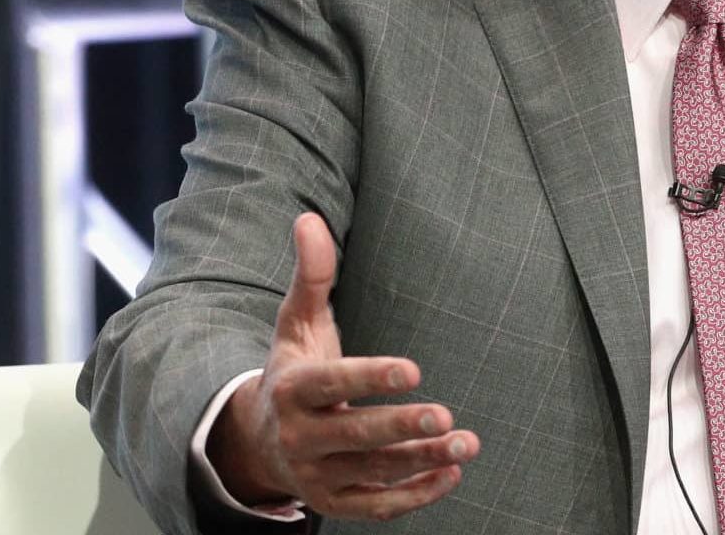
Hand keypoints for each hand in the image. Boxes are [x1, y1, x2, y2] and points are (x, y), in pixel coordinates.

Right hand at [208, 213, 478, 519]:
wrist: (258, 440)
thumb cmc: (293, 369)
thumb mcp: (296, 322)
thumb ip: (312, 275)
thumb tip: (308, 219)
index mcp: (292, 389)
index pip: (333, 384)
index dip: (370, 378)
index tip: (414, 370)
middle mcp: (301, 436)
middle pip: (354, 435)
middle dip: (401, 428)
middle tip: (445, 416)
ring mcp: (317, 474)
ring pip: (373, 472)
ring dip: (421, 461)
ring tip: (467, 442)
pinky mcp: (335, 502)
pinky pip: (377, 506)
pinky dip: (415, 495)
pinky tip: (452, 473)